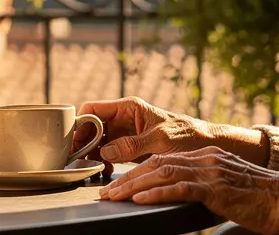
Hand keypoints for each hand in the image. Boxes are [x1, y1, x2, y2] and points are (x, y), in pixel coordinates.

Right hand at [73, 97, 267, 177]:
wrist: (205, 145)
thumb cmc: (188, 135)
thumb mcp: (160, 140)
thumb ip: (133, 144)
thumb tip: (106, 151)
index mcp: (130, 107)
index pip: (93, 108)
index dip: (80, 123)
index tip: (73, 141)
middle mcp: (124, 118)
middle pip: (91, 126)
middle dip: (83, 141)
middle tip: (77, 159)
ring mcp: (126, 133)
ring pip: (97, 141)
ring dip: (92, 154)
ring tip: (91, 168)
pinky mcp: (130, 148)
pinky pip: (108, 153)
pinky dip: (103, 162)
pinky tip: (106, 172)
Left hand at [99, 146, 278, 234]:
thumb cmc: (264, 201)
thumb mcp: (230, 189)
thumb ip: (207, 190)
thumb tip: (186, 202)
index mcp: (210, 156)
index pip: (166, 159)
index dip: (139, 170)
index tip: (119, 183)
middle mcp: (208, 158)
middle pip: (158, 163)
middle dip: (128, 177)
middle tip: (105, 192)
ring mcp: (213, 171)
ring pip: (164, 173)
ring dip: (133, 185)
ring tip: (113, 197)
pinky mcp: (218, 188)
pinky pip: (181, 188)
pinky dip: (156, 193)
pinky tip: (140, 200)